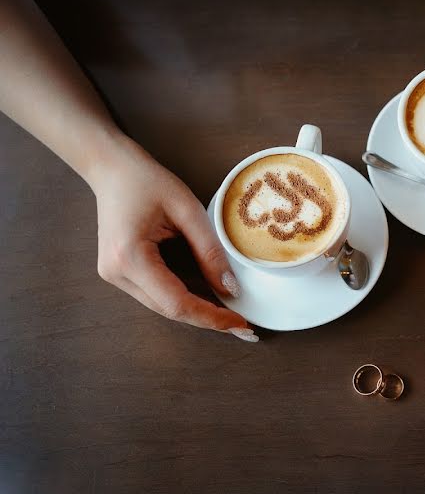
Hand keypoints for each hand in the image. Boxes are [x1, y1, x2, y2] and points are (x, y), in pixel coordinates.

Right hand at [88, 136, 256, 340]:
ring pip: (162, 306)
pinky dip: (183, 298)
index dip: (211, 317)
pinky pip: (156, 294)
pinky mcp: (119, 273)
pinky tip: (208, 299)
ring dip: (197, 311)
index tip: (240, 322)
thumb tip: (230, 289)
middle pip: (169, 310)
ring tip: (230, 315)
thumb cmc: (146, 181)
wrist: (111, 167)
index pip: (176, 303)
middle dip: (208, 319)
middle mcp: (116, 273)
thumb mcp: (188, 210)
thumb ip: (210, 251)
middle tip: (243, 326)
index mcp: (130, 257)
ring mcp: (114, 275)